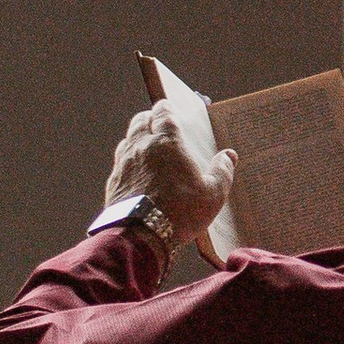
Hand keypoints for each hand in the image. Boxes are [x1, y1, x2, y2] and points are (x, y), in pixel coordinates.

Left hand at [103, 105, 236, 250]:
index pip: (163, 113)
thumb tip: (229, 156)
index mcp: (167, 142)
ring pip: (128, 139)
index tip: (168, 106)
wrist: (140, 237)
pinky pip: (120, 162)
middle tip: (157, 121)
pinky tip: (135, 169)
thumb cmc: (180, 212)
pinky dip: (128, 159)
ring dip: (136, 137)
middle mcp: (141, 147)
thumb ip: (222, 171)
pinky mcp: (113, 182)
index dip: (166, 108)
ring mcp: (124, 164)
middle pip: (140, 121)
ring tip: (145, 143)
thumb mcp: (213, 194)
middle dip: (149, 118)